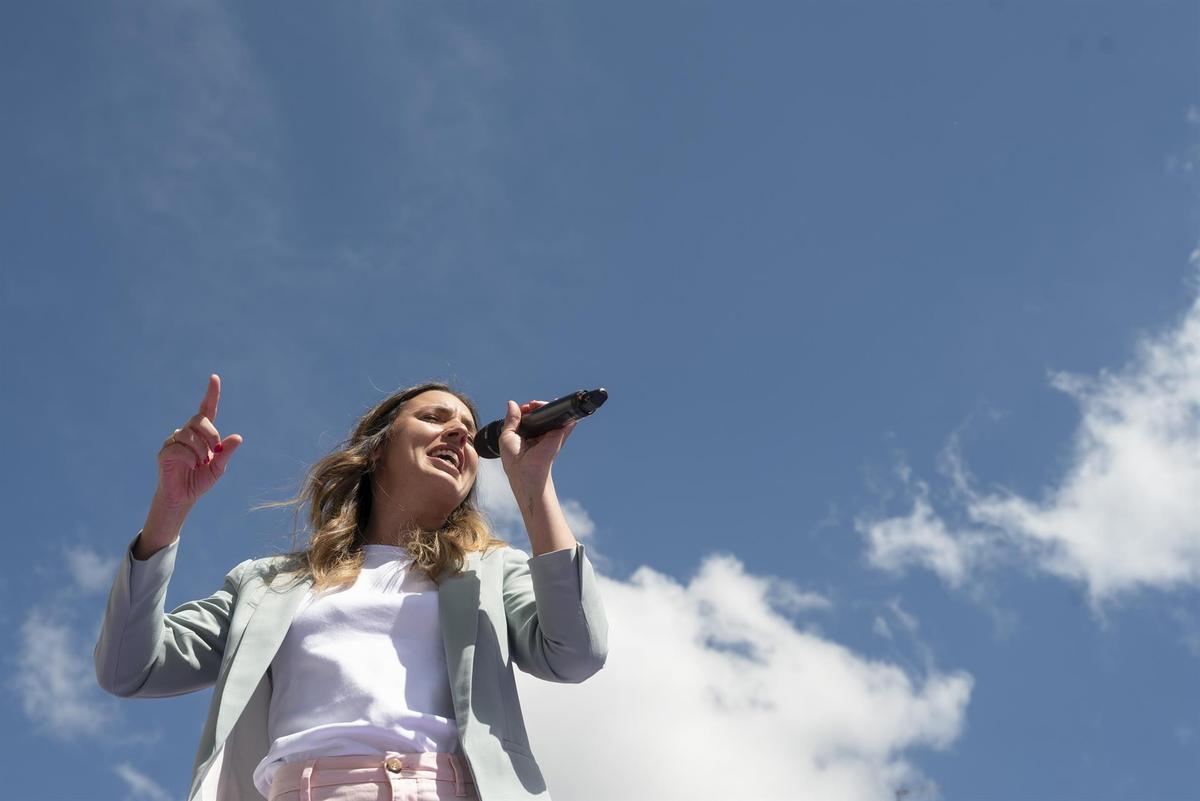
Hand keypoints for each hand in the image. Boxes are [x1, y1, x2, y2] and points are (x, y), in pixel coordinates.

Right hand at [155, 374, 243, 510]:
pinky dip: (189, 458)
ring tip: (201, 464)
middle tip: (215, 453)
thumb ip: (226, 452)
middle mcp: (186, 433)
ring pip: (189, 435)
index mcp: (201, 434)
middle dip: (211, 435)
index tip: (215, 377)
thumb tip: (238, 437)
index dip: (211, 393)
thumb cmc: (201, 479)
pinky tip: (191, 466)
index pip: (206, 409)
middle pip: (199, 419)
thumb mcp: (219, 467)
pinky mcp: (164, 453)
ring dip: (200, 451)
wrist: (183, 497)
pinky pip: (177, 448)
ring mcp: (173, 441)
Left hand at [499, 400, 575, 489]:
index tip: (524, 407)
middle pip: (540, 415)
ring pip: (551, 416)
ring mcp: (550, 435)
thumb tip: (512, 403)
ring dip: (547, 406)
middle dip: (536, 406)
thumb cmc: (514, 460)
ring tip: (538, 404)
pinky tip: (561, 406)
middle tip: (531, 404)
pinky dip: (565, 413)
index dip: (526, 409)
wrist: (526, 472)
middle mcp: (539, 435)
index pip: (528, 417)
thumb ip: (511, 419)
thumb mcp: (506, 436)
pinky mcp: (559, 436)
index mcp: (526, 435)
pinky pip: (565, 423)